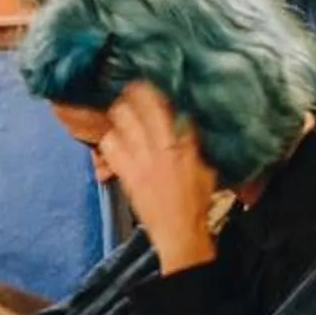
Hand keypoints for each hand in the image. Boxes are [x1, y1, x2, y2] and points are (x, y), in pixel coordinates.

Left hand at [100, 82, 220, 274]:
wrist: (179, 232)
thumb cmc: (196, 201)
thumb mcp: (205, 169)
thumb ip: (193, 144)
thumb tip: (186, 122)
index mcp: (180, 146)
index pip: (164, 108)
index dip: (151, 91)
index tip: (146, 82)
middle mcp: (158, 149)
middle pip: (137, 110)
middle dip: (131, 97)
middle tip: (129, 92)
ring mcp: (139, 162)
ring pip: (121, 125)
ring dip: (119, 116)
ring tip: (120, 112)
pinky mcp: (126, 175)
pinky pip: (110, 148)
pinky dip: (110, 139)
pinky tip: (113, 138)